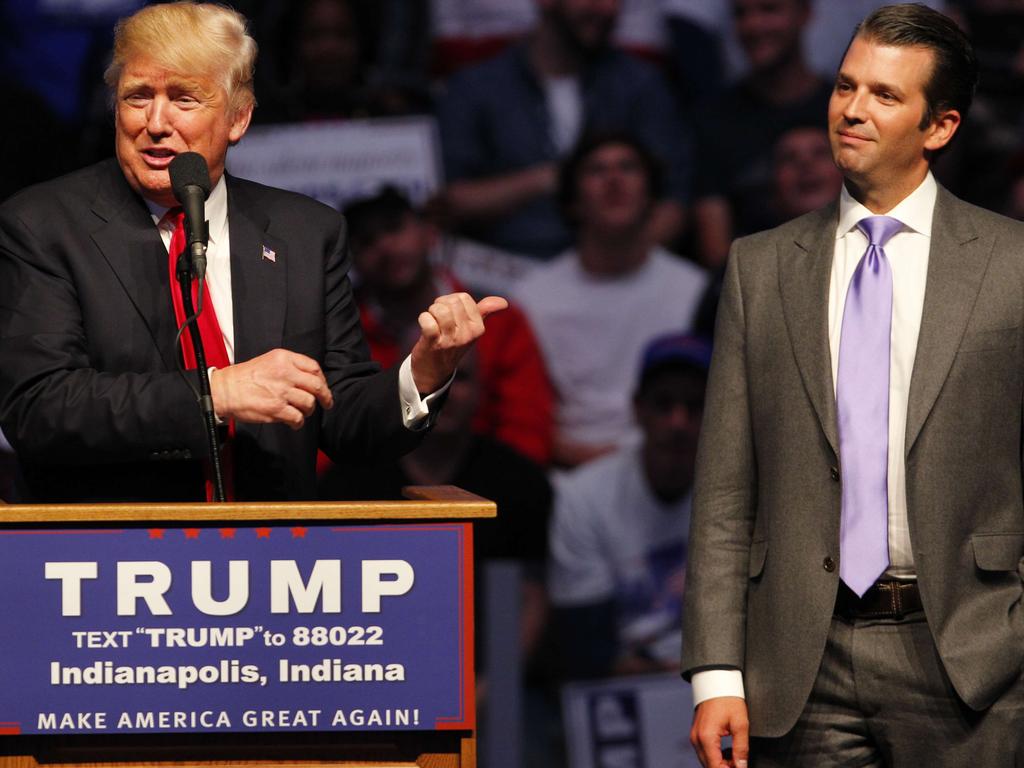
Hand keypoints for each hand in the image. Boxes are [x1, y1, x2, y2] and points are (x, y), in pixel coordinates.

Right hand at [210, 349, 332, 429]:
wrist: (225, 390)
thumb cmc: (245, 377)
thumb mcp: (269, 361)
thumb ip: (290, 366)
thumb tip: (311, 380)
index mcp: (284, 358)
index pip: (314, 367)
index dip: (322, 380)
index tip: (323, 388)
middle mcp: (285, 373)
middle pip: (317, 386)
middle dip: (325, 397)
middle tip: (327, 403)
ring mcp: (281, 392)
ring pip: (309, 403)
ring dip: (308, 411)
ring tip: (301, 412)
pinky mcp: (276, 409)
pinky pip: (298, 418)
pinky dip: (298, 422)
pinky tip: (294, 422)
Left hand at [410, 293, 507, 393]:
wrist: (435, 370)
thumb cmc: (452, 343)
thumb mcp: (471, 329)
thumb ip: (485, 312)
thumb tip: (504, 302)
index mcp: (478, 328)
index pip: (463, 298)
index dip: (452, 301)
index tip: (449, 314)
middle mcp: (467, 335)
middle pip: (451, 302)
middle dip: (440, 305)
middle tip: (438, 319)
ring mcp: (450, 341)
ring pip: (439, 310)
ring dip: (431, 312)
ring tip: (432, 322)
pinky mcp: (433, 344)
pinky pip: (427, 321)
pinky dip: (423, 319)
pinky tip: (424, 326)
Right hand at [691, 697, 748, 767]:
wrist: (716, 682)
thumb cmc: (728, 699)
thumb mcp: (740, 724)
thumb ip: (741, 748)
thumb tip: (741, 767)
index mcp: (707, 737)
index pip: (715, 767)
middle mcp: (696, 739)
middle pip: (709, 766)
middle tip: (740, 765)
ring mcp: (694, 736)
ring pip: (705, 761)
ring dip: (719, 764)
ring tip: (735, 760)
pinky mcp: (696, 733)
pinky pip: (704, 752)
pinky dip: (714, 757)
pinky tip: (727, 754)